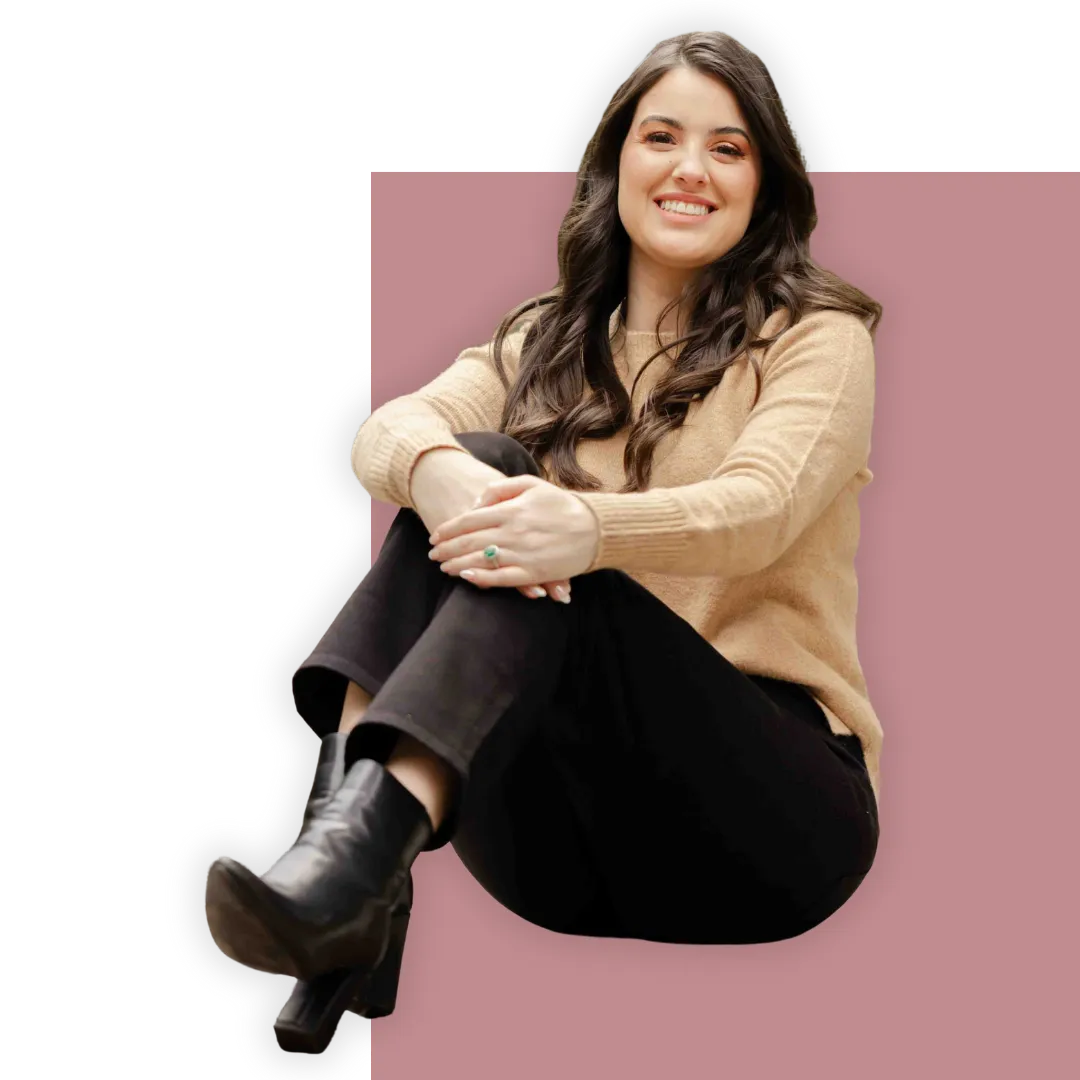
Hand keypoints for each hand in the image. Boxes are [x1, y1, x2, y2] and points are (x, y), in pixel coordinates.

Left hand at [409, 449, 571, 602]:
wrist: (596, 528)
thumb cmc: (562, 505)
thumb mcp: (532, 485)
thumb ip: (500, 489)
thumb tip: (475, 503)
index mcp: (511, 510)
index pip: (469, 520)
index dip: (448, 529)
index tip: (436, 536)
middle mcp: (513, 532)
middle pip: (469, 542)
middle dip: (446, 549)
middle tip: (433, 554)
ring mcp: (522, 554)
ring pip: (480, 561)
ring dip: (457, 565)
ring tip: (444, 567)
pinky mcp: (534, 573)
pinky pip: (501, 578)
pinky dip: (481, 579)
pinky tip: (467, 578)